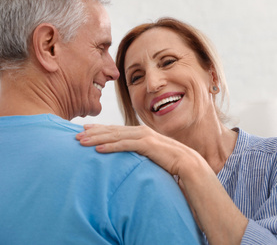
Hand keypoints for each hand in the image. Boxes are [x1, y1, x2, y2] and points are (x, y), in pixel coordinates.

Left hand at [76, 124, 202, 175]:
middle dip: (93, 133)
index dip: (99, 129)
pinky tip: (98, 149)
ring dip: (96, 139)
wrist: (187, 162)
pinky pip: (125, 145)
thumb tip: (128, 158)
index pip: (115, 129)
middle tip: (75, 135)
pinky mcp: (147, 145)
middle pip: (111, 130)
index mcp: (140, 132)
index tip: (84, 130)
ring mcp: (144, 136)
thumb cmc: (168, 160)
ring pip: (115, 136)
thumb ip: (139, 152)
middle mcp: (140, 131)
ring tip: (81, 142)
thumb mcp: (150, 154)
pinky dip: (110, 146)